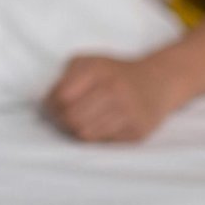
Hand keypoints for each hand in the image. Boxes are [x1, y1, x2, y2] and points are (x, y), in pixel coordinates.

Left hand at [43, 54, 177, 142]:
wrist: (157, 81)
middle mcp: (114, 89)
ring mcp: (127, 111)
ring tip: (79, 121)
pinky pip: (103, 142)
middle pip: (71, 119)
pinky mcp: (136, 131)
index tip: (50, 106)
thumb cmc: (114, 72)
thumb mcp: (88, 62)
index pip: (61, 97)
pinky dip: (96, 136)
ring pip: (85, 134)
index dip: (50, 106)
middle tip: (62, 119)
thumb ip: (64, 77)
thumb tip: (47, 103)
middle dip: (60, 121)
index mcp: (97, 70)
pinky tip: (99, 125)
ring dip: (76, 131)